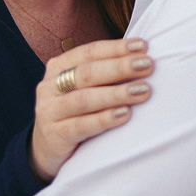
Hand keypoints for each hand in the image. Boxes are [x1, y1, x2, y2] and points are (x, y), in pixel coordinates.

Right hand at [30, 38, 152, 181]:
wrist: (47, 149)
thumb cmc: (75, 113)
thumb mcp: (82, 89)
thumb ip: (104, 74)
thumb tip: (142, 57)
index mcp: (58, 67)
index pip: (88, 52)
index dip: (115, 48)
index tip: (143, 46)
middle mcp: (49, 86)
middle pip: (86, 73)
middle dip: (119, 67)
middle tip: (147, 65)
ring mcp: (49, 111)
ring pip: (84, 99)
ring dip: (116, 94)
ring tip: (143, 90)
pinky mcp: (54, 135)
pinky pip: (81, 126)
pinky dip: (104, 119)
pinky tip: (125, 115)